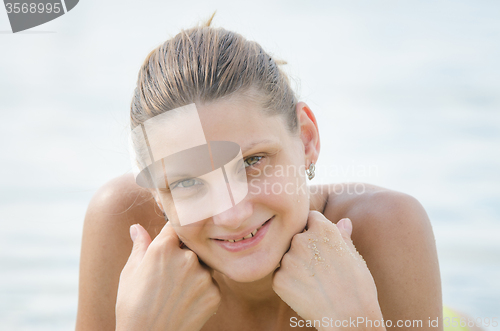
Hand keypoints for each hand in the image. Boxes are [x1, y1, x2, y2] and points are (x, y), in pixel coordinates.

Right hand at [115, 222, 220, 330]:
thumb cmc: (132, 307)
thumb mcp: (130, 273)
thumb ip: (140, 246)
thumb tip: (136, 227)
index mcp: (164, 248)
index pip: (175, 227)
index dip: (172, 235)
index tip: (169, 243)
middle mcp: (187, 258)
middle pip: (191, 247)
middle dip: (183, 256)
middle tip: (169, 278)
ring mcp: (203, 276)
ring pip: (203, 266)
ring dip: (194, 274)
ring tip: (176, 293)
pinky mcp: (215, 294)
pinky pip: (211, 285)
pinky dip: (201, 292)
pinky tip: (185, 304)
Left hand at [272, 211, 383, 329]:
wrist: (349, 317)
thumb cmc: (358, 287)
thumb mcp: (355, 257)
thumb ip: (343, 236)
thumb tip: (344, 221)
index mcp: (322, 228)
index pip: (311, 218)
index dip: (316, 231)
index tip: (322, 246)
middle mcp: (301, 239)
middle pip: (296, 238)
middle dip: (304, 249)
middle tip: (320, 270)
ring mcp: (287, 259)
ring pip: (287, 257)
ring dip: (296, 266)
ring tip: (314, 283)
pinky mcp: (278, 279)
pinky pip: (280, 276)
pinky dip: (289, 283)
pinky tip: (306, 293)